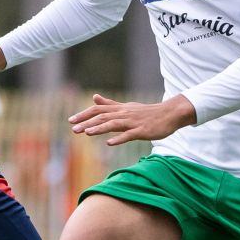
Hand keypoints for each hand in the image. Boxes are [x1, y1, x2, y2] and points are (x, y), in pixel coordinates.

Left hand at [68, 93, 196, 145]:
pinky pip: (129, 135)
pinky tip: (109, 143)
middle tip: (73, 129)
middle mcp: (124, 114)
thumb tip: (94, 97)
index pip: (98, 109)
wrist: (169, 114)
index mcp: (120, 109)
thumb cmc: (146, 112)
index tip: (71, 120)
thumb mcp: (126, 106)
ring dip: (99, 128)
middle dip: (87, 122)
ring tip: (87, 132)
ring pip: (114, 124)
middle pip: (103, 116)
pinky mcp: (142, 131)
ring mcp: (133, 122)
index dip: (84, 114)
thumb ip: (109, 103)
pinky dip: (119, 138)